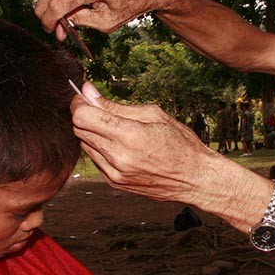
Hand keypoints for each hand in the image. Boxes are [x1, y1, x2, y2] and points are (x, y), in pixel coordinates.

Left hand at [70, 83, 221, 202]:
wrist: (194, 178)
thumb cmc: (180, 143)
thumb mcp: (152, 115)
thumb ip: (116, 105)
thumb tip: (88, 91)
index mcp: (130, 136)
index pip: (83, 116)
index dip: (79, 103)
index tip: (84, 98)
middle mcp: (118, 157)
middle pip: (79, 130)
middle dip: (84, 116)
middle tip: (97, 108)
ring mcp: (115, 173)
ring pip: (85, 146)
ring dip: (92, 133)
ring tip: (114, 129)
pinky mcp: (114, 183)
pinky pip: (95, 160)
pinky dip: (100, 149)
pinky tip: (119, 145)